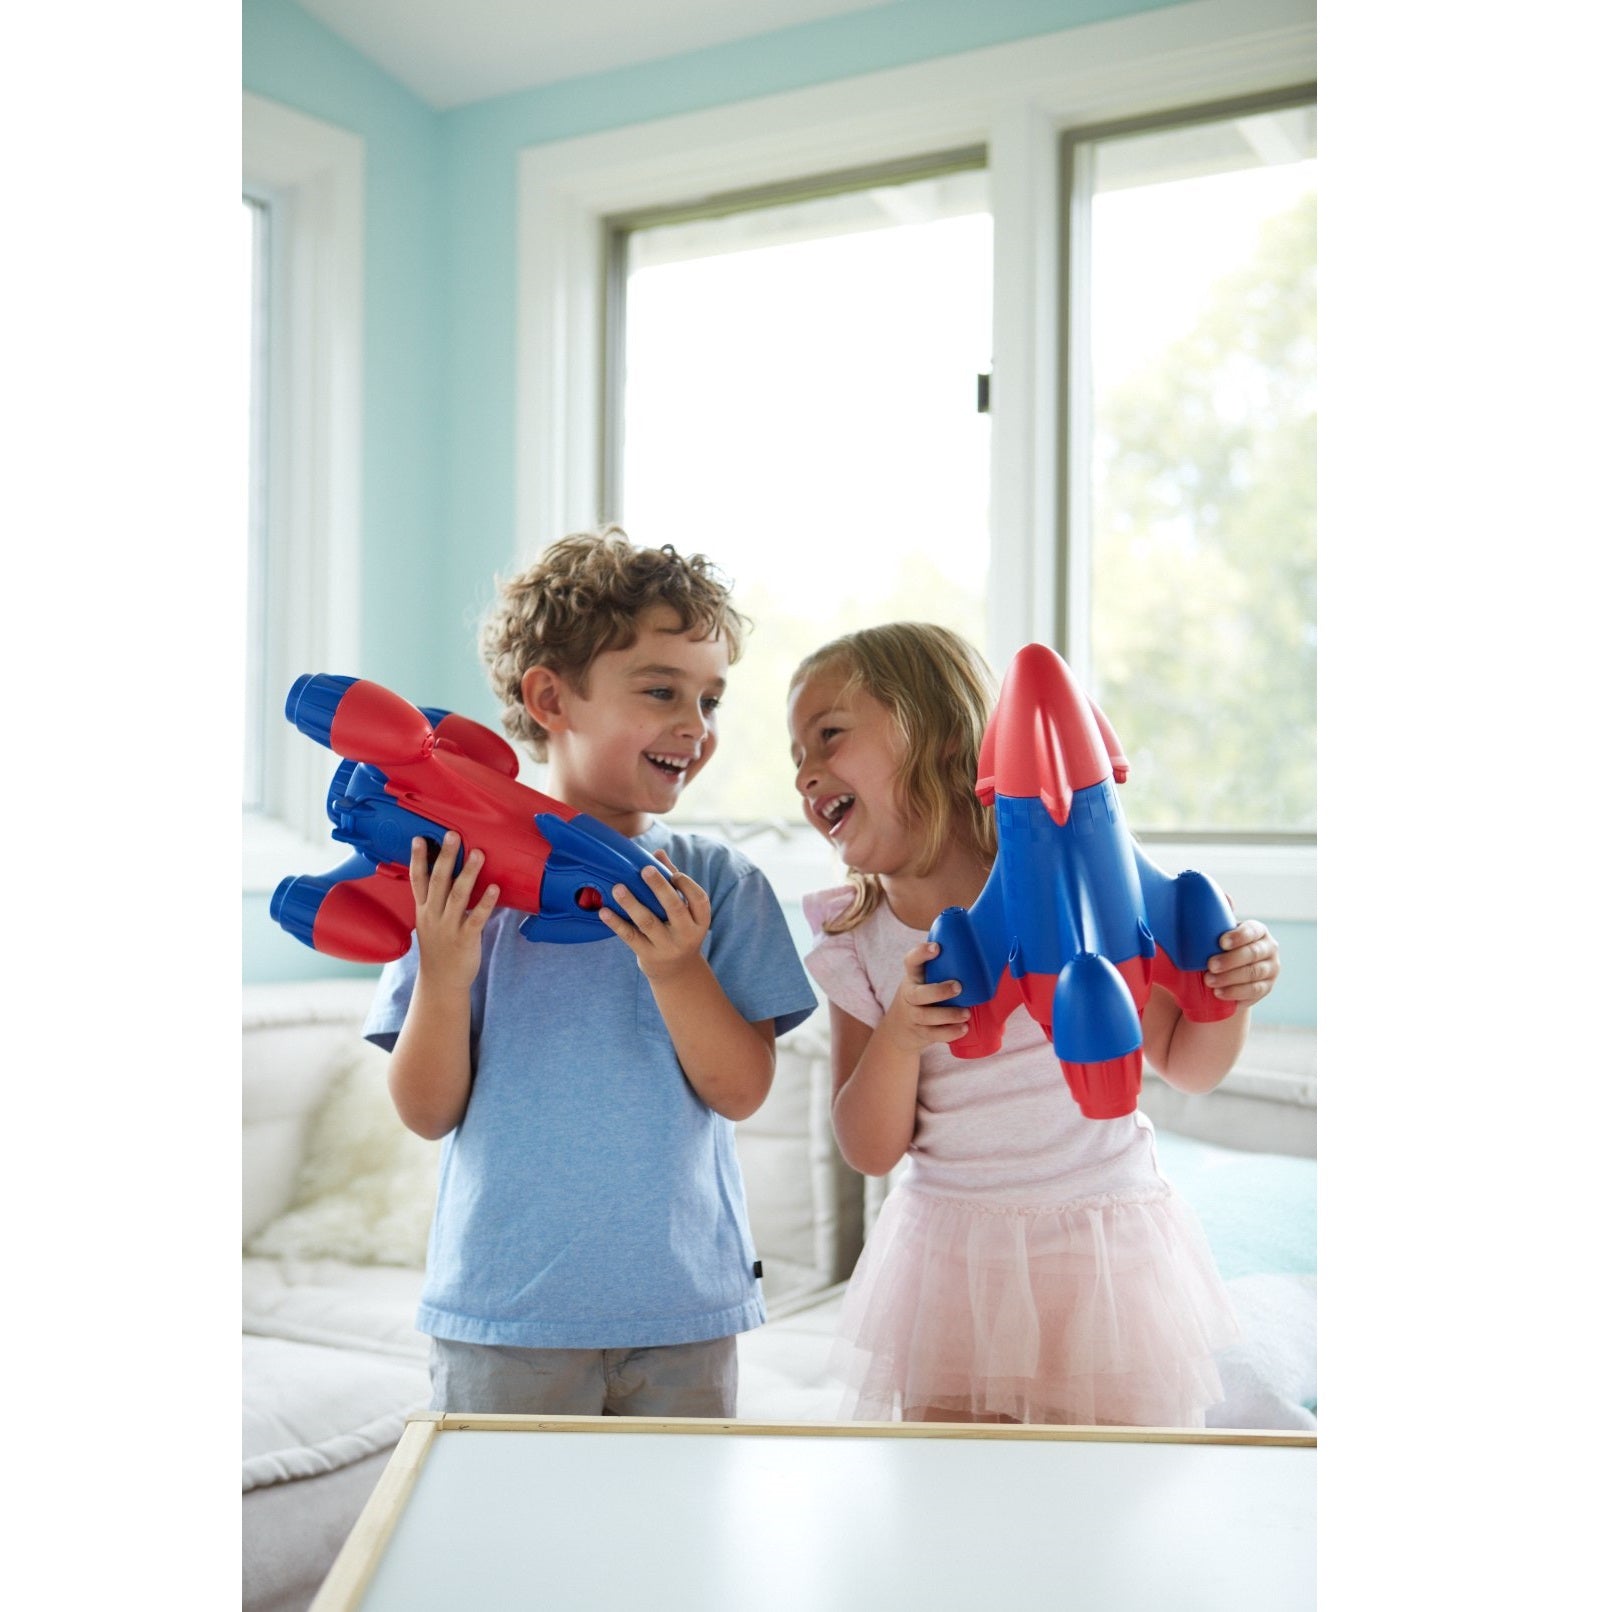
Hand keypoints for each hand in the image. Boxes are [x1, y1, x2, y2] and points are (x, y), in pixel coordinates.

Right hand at [409, 832, 497, 990]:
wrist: (442, 981)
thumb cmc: (440, 946)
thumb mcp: (430, 921)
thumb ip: (437, 899)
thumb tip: (450, 874)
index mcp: (424, 910)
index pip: (417, 880)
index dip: (418, 859)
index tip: (420, 838)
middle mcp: (434, 915)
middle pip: (438, 881)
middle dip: (445, 857)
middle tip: (452, 834)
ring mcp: (449, 927)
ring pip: (458, 896)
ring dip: (468, 873)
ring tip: (479, 853)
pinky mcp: (465, 939)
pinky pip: (477, 918)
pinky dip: (486, 902)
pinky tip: (495, 887)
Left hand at [598, 852, 710, 981]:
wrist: (676, 971)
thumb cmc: (678, 929)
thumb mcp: (684, 911)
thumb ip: (673, 882)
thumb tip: (657, 853)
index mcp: (700, 921)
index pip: (699, 899)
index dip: (687, 884)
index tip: (673, 874)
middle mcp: (686, 934)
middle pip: (674, 908)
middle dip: (659, 887)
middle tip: (645, 869)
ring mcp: (667, 946)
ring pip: (648, 922)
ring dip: (631, 903)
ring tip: (618, 887)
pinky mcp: (648, 955)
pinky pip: (630, 937)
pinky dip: (616, 923)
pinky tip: (604, 911)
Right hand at [878, 940, 972, 1055]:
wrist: (899, 1028)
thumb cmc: (923, 996)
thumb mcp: (925, 980)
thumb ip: (944, 970)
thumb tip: (989, 958)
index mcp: (913, 977)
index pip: (911, 961)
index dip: (921, 953)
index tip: (936, 947)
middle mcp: (910, 995)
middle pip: (918, 993)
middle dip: (939, 991)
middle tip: (958, 987)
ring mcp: (913, 1015)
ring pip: (926, 1016)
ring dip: (948, 1014)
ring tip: (966, 1013)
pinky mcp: (920, 1033)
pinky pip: (933, 1034)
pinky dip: (949, 1033)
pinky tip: (963, 1029)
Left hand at [1205, 919, 1279, 1002]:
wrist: (1228, 971)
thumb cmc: (1221, 946)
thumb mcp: (1220, 930)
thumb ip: (1221, 914)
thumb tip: (1226, 898)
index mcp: (1258, 931)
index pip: (1252, 931)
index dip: (1238, 936)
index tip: (1221, 942)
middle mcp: (1269, 948)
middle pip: (1253, 953)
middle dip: (1230, 960)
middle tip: (1210, 965)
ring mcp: (1271, 969)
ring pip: (1253, 973)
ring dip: (1230, 978)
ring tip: (1209, 981)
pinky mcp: (1267, 987)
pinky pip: (1254, 991)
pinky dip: (1235, 993)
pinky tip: (1219, 993)